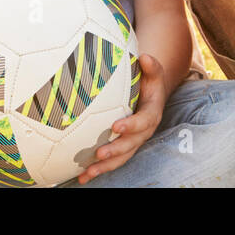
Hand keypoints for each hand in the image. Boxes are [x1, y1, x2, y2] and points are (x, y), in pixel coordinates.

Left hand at [77, 54, 166, 183]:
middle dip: (115, 151)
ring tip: (88, 172)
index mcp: (151, 115)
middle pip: (130, 146)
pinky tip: (81, 178)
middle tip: (100, 153)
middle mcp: (142, 133)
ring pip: (120, 159)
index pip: (142, 122)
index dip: (130, 126)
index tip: (116, 126)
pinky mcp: (122, 148)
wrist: (151, 95)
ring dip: (105, 167)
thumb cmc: (148, 81)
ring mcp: (132, 143)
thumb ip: (151, 66)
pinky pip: (111, 162)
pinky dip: (97, 171)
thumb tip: (143, 57)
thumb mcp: (153, 72)